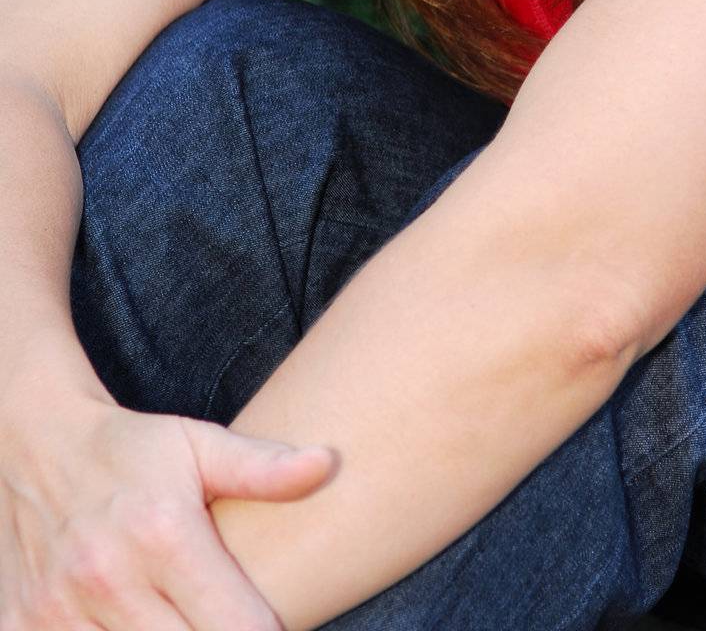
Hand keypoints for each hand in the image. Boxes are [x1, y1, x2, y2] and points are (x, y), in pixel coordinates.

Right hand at [0, 394, 336, 629]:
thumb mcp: (198, 445)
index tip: (272, 624)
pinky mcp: (24, 626)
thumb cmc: (131, 448)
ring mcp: (60, 610)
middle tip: (227, 617)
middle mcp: (110, 578)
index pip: (233, 626)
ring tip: (178, 614)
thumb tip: (327, 464)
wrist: (34, 442)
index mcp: (163, 533)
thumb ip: (262, 468)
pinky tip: (134, 621)